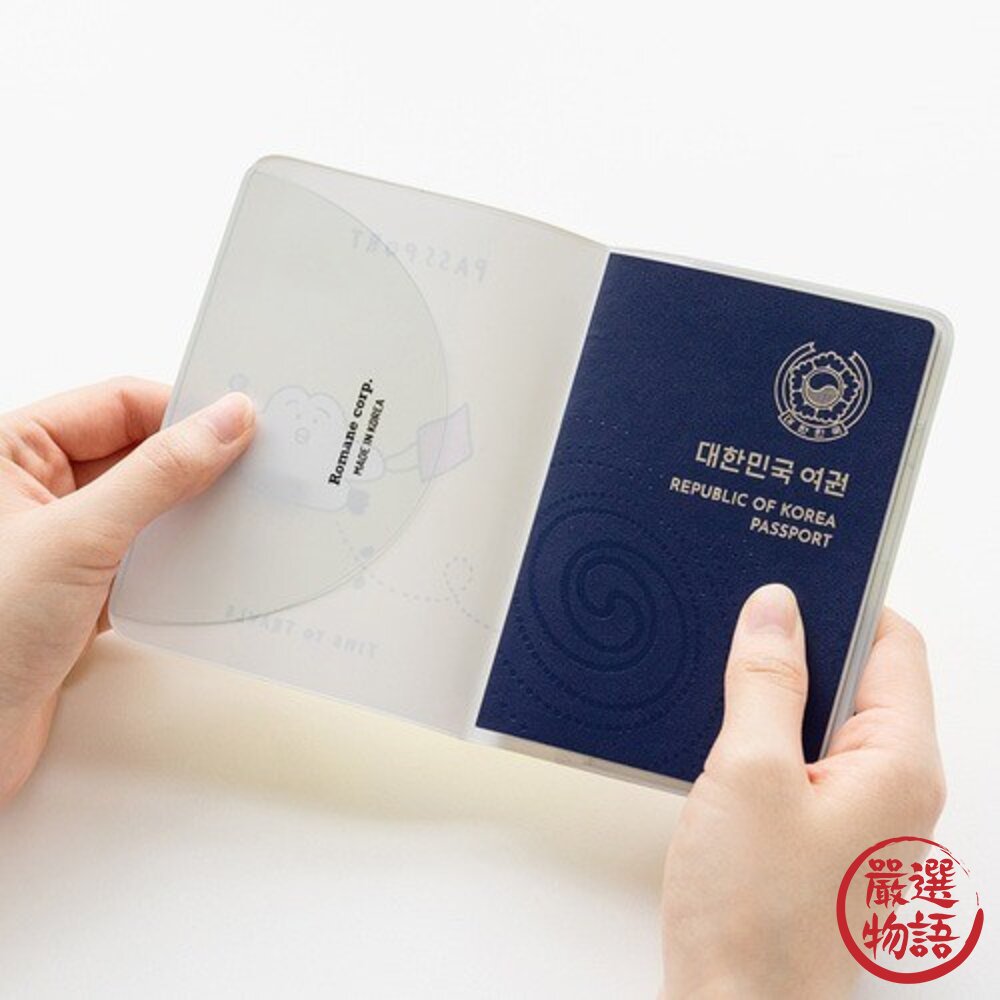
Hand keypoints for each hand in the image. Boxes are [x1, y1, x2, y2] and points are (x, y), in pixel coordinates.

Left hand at [0, 378, 254, 802]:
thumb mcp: (79, 537)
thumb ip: (158, 474)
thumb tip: (222, 422)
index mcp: (12, 449)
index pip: (119, 404)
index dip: (183, 411)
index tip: (243, 424)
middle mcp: (35, 487)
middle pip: (138, 451)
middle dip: (195, 463)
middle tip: (256, 468)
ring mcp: (60, 538)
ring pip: (146, 504)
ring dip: (190, 514)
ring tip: (240, 517)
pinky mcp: (80, 585)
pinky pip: (145, 552)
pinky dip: (178, 558)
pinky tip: (209, 564)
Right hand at [661, 584, 944, 997]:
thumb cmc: (753, 917)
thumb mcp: (749, 773)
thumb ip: (764, 682)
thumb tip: (775, 610)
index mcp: (900, 763)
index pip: (894, 645)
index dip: (846, 602)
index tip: (792, 573)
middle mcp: (893, 786)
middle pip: (861, 679)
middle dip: (801, 643)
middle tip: (741, 614)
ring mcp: (859, 815)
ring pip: (825, 719)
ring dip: (777, 690)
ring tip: (723, 667)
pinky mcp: (821, 835)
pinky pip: (804, 758)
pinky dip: (767, 732)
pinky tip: (721, 727)